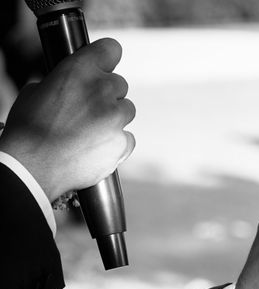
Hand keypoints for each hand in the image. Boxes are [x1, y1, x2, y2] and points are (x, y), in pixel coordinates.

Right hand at [0, 38, 135, 201]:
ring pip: (127, 110)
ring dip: (114, 117)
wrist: (32, 167)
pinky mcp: (122, 143)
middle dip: (107, 93)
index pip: (111, 49)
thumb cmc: (28, 129)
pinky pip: (128, 137)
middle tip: (89, 108)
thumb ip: (63, 82)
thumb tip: (73, 86)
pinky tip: (96, 147)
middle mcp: (102, 91)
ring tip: (91, 130)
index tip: (104, 66)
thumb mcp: (36, 91)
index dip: (106, 58)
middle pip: (120, 84)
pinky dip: (116, 142)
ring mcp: (115, 118)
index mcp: (80, 70)